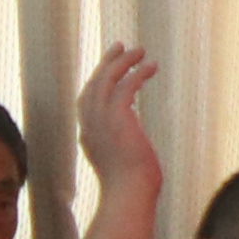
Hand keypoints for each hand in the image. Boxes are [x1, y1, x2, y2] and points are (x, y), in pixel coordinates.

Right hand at [75, 41, 163, 204]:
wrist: (130, 192)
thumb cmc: (132, 186)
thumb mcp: (123, 164)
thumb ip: (124, 150)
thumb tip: (136, 148)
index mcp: (89, 137)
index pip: (87, 102)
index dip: (98, 82)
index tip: (110, 69)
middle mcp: (90, 125)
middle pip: (93, 85)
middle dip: (106, 63)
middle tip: (120, 46)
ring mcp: (101, 121)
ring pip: (107, 80)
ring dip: (123, 62)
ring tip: (140, 50)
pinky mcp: (117, 117)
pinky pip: (126, 86)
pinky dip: (138, 73)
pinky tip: (151, 66)